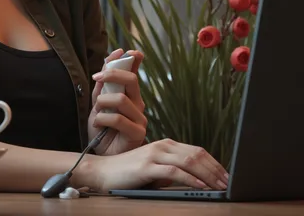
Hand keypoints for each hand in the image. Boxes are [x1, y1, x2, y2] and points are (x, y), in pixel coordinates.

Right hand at [78, 138, 229, 192]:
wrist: (104, 172)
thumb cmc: (129, 173)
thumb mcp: (155, 168)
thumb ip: (173, 169)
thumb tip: (198, 180)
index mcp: (165, 144)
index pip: (196, 151)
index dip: (214, 163)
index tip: (226, 175)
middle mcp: (162, 146)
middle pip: (196, 154)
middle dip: (216, 169)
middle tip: (229, 182)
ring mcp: (154, 154)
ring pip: (188, 161)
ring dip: (208, 175)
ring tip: (220, 186)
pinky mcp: (147, 166)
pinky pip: (175, 172)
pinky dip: (191, 179)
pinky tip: (201, 187)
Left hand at [88, 48, 146, 155]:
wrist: (103, 156)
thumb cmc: (102, 131)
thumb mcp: (98, 104)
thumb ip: (103, 86)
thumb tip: (107, 64)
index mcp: (129, 95)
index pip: (133, 73)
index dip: (132, 59)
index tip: (125, 50)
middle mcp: (137, 104)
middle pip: (131, 80)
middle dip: (112, 74)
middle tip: (97, 78)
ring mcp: (139, 118)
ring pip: (121, 99)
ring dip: (102, 102)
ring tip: (97, 112)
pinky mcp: (137, 133)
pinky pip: (118, 118)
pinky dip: (102, 119)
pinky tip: (99, 125)